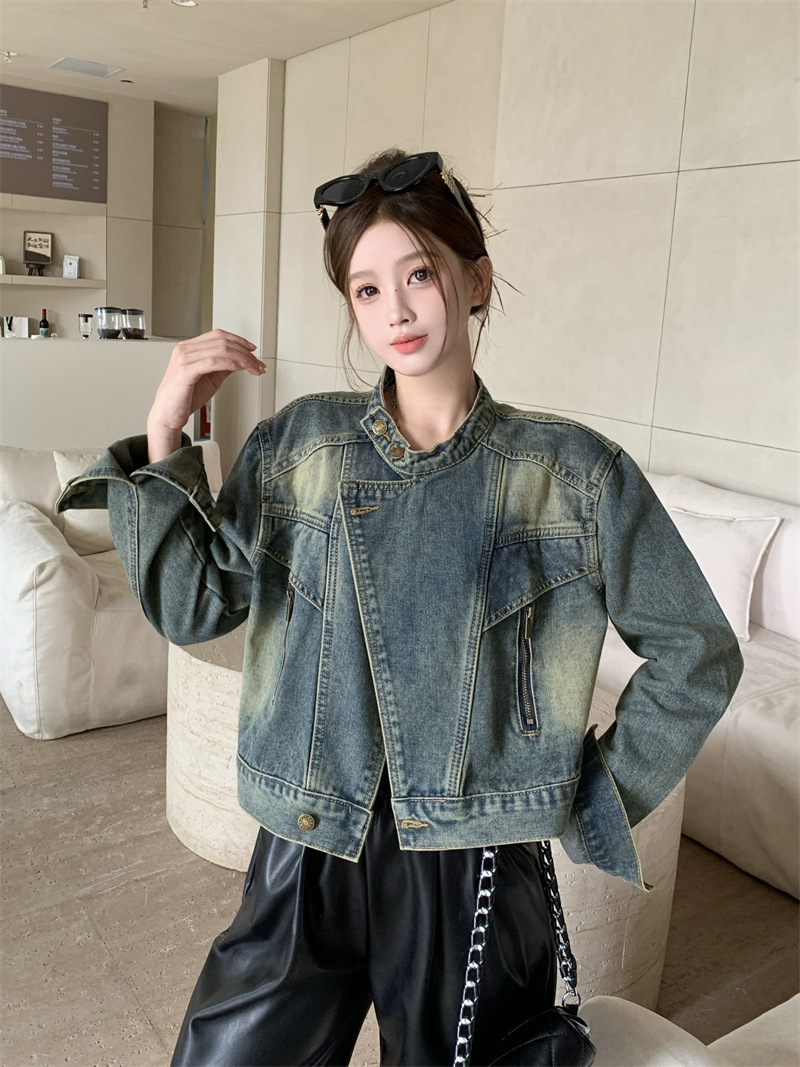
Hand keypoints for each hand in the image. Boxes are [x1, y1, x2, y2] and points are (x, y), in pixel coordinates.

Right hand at [147, 329, 265, 432]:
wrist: (168, 415)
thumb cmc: (185, 397)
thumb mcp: (210, 377)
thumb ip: (224, 366)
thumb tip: (242, 360)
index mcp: (189, 348)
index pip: (218, 335)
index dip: (238, 340)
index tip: (252, 349)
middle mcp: (185, 349)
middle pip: (222, 342)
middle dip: (245, 352)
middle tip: (258, 363)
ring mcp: (184, 358)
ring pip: (221, 350)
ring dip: (243, 359)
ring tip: (254, 368)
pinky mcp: (186, 371)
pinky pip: (213, 362)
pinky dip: (231, 363)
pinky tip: (241, 368)